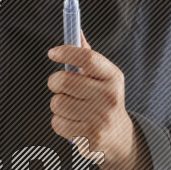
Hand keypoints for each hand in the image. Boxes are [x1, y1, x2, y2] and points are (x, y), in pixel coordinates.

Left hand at [46, 31, 135, 168]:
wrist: (118, 137)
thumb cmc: (104, 100)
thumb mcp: (102, 77)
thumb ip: (87, 57)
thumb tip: (76, 31)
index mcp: (113, 77)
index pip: (87, 58)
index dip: (66, 52)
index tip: (52, 53)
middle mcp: (110, 97)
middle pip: (63, 80)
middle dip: (55, 82)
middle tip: (61, 87)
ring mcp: (101, 118)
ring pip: (57, 103)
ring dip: (58, 105)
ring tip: (72, 108)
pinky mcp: (89, 137)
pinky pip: (57, 123)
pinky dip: (60, 122)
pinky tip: (73, 123)